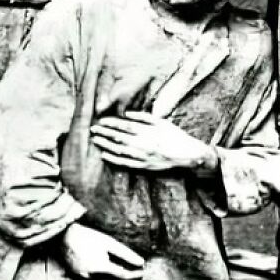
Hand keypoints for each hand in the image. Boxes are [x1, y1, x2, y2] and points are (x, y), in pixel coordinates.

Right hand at [60, 222, 143, 279]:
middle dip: (126, 279)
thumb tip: (141, 263)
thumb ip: (125, 254)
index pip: (122, 276)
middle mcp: (91, 277)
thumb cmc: (88, 237)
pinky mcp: (77, 278)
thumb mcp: (109, 243)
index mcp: (100, 268)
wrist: (63, 236)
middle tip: (136, 274)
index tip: (143, 273)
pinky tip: (108, 274)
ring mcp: (83, 279)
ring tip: (124, 274)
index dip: (134, 276)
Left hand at [91, 112, 218, 174]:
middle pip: (119, 137)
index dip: (111, 123)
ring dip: (106, 145)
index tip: (100, 121)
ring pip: (119, 150)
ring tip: (96, 140)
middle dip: (104, 133)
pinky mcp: (143, 166)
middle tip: (93, 130)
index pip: (124, 126)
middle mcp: (142, 144)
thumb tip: (126, 114)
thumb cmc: (175, 136)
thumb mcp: (161, 122)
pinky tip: (105, 155)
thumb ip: (143, 117)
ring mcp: (142, 156)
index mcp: (147, 131)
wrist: (187, 155)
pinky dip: (114, 159)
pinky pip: (125, 163)